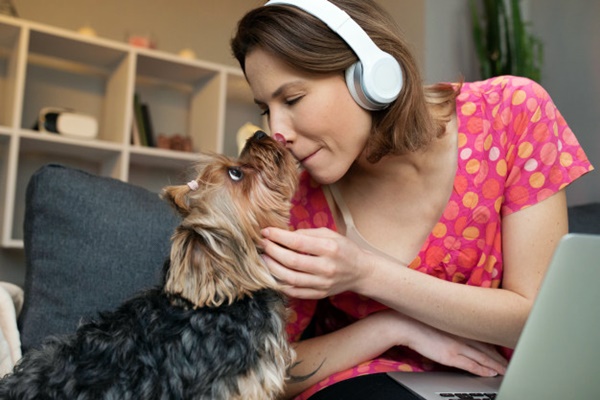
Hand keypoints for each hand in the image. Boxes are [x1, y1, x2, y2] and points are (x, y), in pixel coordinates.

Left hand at [261, 227, 371, 298]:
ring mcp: (322, 283)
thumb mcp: (330, 234)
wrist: (361, 272)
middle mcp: (326, 267)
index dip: (278, 236)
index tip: (266, 231)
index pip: (298, 242)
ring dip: (272, 268)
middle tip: (262, 244)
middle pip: (291, 261)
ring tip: (263, 258)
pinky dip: (280, 283)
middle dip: (272, 251)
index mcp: (329, 248)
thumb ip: (307, 233)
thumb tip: (284, 234)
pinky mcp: (319, 294)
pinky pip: (295, 292)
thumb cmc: (344, 249)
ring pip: (290, 278)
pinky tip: (273, 274)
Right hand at [385, 311, 507, 376]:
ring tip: (505, 370)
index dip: (495, 344)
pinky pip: (472, 365)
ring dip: (496, 365)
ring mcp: (458, 345)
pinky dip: (483, 369)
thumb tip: (454, 332)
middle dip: (500, 357)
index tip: (503, 349)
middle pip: (487, 347)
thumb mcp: (438, 319)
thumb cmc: (417, 320)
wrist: (404, 324)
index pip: (483, 335)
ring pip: (484, 357)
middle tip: (510, 363)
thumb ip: (450, 326)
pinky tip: (491, 373)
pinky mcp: (450, 356)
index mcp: (460, 323)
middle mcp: (462, 333)